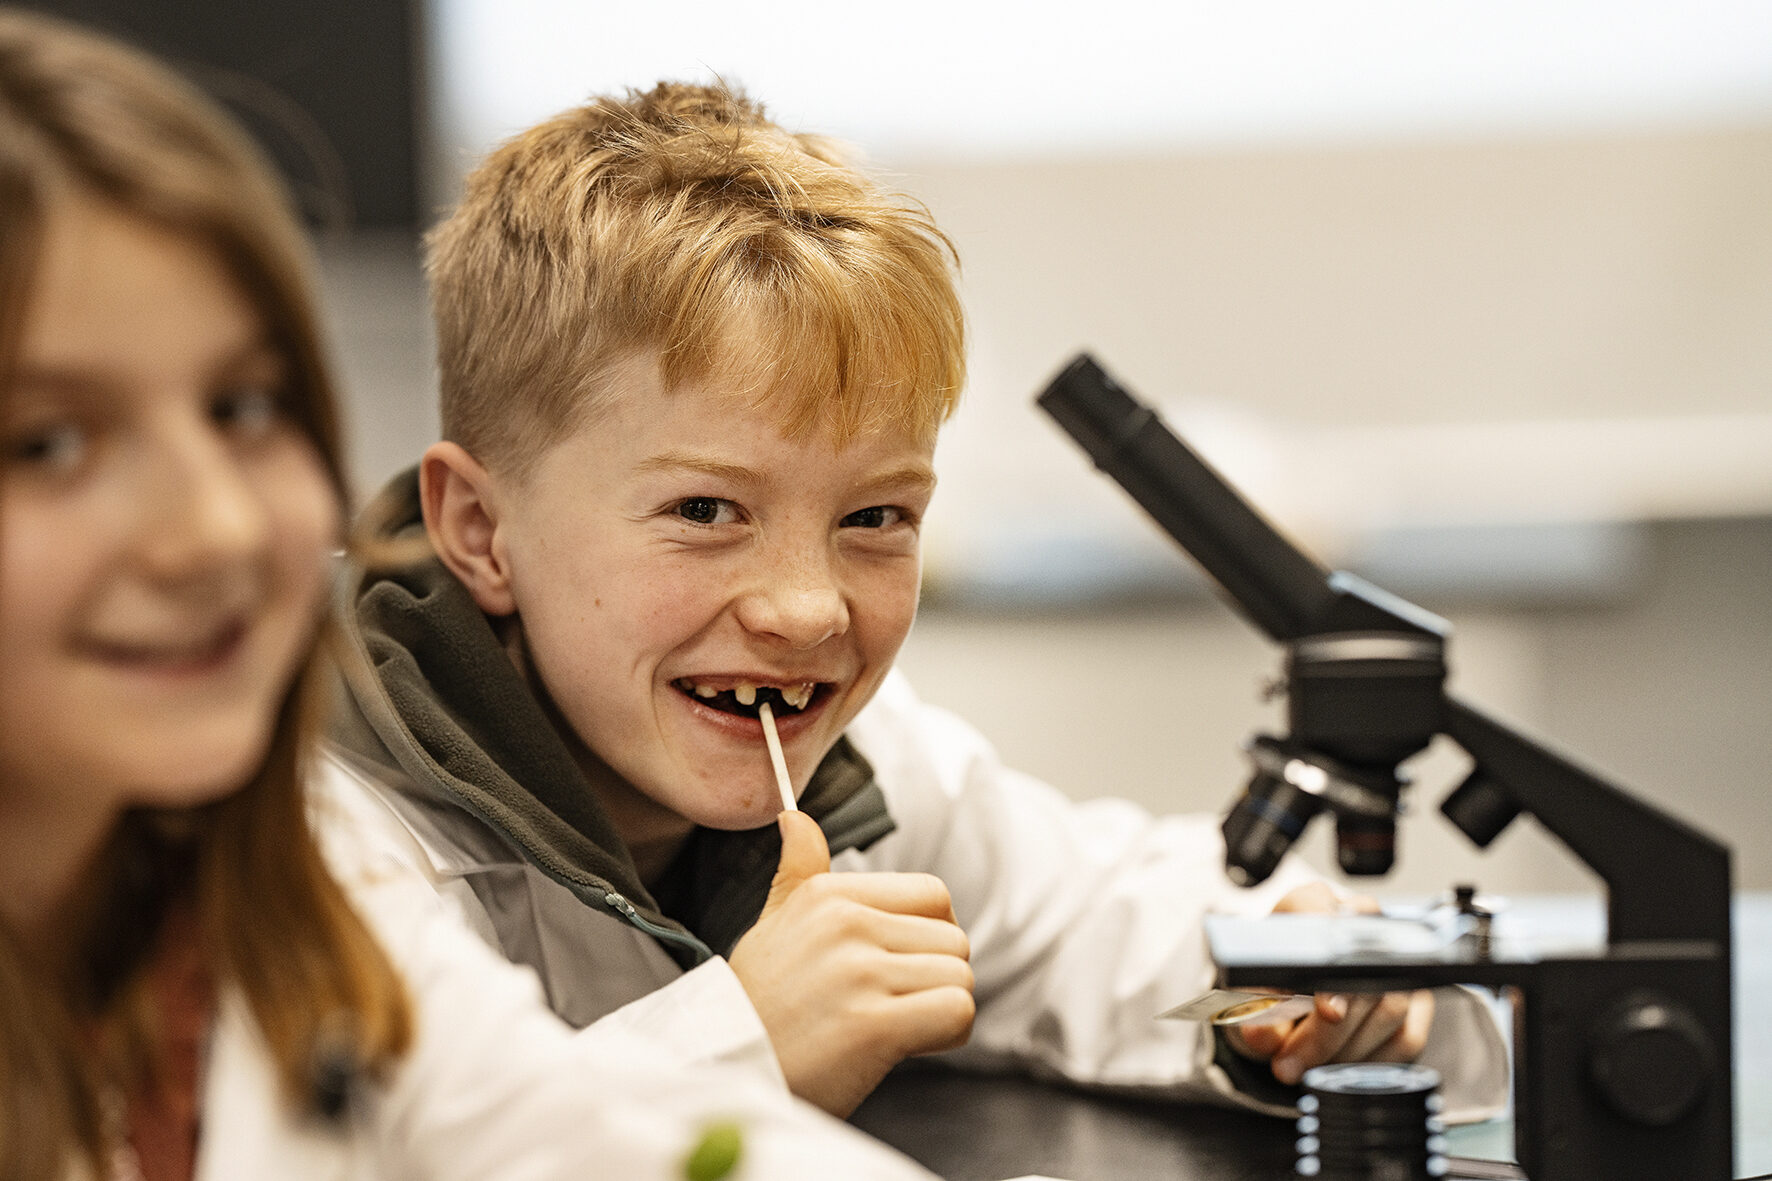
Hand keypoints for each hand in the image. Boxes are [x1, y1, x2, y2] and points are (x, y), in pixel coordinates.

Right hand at [727, 810, 974, 1115]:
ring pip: (960, 975)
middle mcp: (845, 923)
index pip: (934, 895)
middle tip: (892, 1006)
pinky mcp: (872, 1024)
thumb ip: (798, 871)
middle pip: (954, 939)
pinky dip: (946, 1035)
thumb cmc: (760, 1004)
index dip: (930, 936)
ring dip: (941, 1009)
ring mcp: (858, 972)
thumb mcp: (773, 925)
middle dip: (937, 978)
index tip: (899, 968)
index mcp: (829, 894)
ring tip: (894, 1027)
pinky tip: (908, 1045)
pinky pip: (958, 1011)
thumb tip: (794, 818)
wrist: (726, 1070)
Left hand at [1225, 883, 1433, 1084]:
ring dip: (1345, 1051)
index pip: (1323, 915)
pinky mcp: (1417, 998)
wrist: (1292, 986)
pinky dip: (1370, 1060)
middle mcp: (1360, 922)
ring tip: (1306, 1067)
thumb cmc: (1272, 980)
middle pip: (1362, 977)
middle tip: (1291, 1062)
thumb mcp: (1249, 992)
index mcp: (1310, 903)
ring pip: (1390, 1009)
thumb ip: (1254, 1010)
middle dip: (1325, 1034)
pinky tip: (1338, 1066)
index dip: (1330, 966)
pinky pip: (1407, 1037)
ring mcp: (1395, 959)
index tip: (1326, 1010)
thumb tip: (1261, 1035)